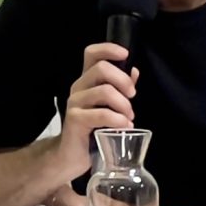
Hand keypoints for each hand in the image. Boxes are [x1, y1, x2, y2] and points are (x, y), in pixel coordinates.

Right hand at [54, 43, 137, 184]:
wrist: (71, 156)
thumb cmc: (93, 129)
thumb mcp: (109, 106)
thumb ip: (120, 89)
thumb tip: (134, 71)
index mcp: (87, 80)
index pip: (91, 53)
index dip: (108, 49)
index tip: (126, 54)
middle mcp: (79, 87)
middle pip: (101, 68)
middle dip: (123, 81)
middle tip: (133, 96)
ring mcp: (75, 103)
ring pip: (104, 91)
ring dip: (124, 104)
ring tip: (129, 117)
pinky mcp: (75, 120)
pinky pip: (101, 114)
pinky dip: (118, 119)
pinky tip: (125, 126)